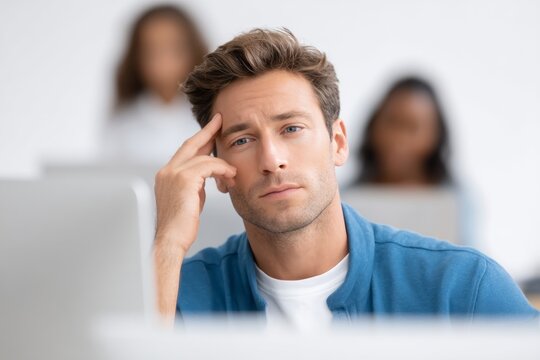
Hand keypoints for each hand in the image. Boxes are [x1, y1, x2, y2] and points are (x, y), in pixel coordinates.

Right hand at [154, 113, 235, 255]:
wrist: (170, 241)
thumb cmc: (181, 226)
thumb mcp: (190, 199)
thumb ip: (196, 184)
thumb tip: (208, 175)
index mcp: (166, 174)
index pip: (185, 150)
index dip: (200, 138)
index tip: (211, 129)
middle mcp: (167, 171)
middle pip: (191, 144)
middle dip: (208, 132)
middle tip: (221, 121)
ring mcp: (173, 174)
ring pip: (204, 157)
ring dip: (222, 164)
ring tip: (233, 173)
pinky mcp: (184, 179)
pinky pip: (209, 166)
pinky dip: (222, 170)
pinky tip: (230, 177)